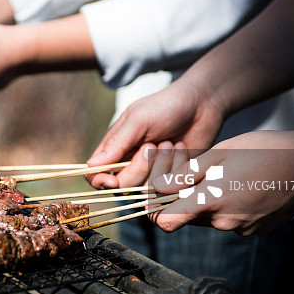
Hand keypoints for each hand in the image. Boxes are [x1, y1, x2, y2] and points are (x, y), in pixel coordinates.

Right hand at [86, 84, 224, 188]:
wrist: (202, 105)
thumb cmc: (166, 106)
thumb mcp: (138, 119)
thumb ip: (116, 143)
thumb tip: (91, 165)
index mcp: (114, 148)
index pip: (95, 175)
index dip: (100, 182)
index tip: (113, 181)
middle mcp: (130, 164)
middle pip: (122, 186)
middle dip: (139, 167)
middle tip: (153, 145)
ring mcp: (152, 173)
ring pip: (147, 189)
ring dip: (161, 165)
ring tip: (171, 143)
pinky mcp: (173, 178)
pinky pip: (170, 187)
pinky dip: (177, 167)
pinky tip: (182, 148)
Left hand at [150, 130, 293, 235]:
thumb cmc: (264, 151)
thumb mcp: (219, 154)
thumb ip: (185, 175)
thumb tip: (158, 188)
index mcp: (210, 202)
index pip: (165, 222)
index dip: (156, 209)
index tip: (159, 191)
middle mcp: (224, 222)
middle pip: (186, 216)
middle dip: (181, 196)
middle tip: (187, 166)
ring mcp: (242, 228)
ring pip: (208, 217)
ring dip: (205, 198)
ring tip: (218, 172)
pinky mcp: (256, 229)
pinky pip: (230, 219)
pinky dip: (227, 204)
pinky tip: (239, 182)